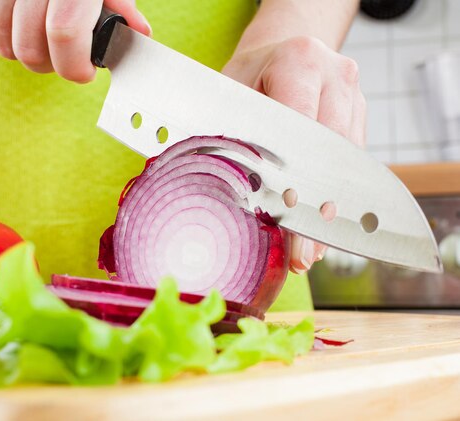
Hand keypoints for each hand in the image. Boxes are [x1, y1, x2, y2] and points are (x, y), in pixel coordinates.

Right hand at [0, 0, 150, 82]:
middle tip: (63, 56)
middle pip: (29, 48)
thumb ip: (120, 3)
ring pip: (2, 41)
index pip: (65, 32)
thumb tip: (139, 31)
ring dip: (23, 51)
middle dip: (49, 64)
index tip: (84, 71)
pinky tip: (16, 28)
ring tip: (41, 39)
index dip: (74, 64)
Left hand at [222, 36, 366, 273]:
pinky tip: (320, 230)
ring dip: (330, 212)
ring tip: (310, 252)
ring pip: (348, 165)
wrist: (280, 50)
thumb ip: (227, 132)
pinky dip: (336, 199)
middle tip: (302, 254)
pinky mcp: (361, 116)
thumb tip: (219, 190)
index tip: (288, 217)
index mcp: (300, 62)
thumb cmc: (246, 76)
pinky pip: (352, 165)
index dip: (295, 178)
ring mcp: (354, 96)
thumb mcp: (227, 91)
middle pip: (330, 153)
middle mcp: (336, 77)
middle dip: (316, 210)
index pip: (301, 128)